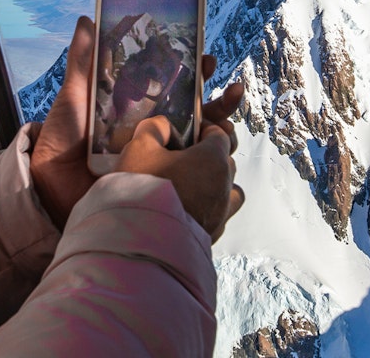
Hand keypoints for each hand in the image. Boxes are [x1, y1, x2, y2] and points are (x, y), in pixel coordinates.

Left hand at [30, 16, 246, 233]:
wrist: (50, 186)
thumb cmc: (62, 139)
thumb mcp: (74, 96)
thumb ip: (83, 60)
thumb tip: (88, 18)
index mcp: (139, 106)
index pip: (178, 86)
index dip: (197, 71)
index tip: (207, 58)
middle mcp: (155, 131)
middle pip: (201, 114)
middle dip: (222, 102)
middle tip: (232, 93)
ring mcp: (160, 159)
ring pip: (205, 145)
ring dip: (223, 133)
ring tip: (224, 128)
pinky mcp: (159, 184)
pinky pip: (194, 178)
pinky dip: (213, 170)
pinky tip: (219, 164)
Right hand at [117, 115, 244, 241]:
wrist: (139, 243)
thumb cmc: (141, 190)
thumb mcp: (139, 148)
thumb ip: (153, 129)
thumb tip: (162, 126)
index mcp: (213, 159)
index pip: (219, 135)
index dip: (203, 130)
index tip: (186, 134)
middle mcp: (224, 186)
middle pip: (226, 162)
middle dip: (209, 156)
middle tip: (181, 158)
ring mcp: (221, 214)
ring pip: (230, 191)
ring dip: (216, 185)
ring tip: (190, 186)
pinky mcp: (213, 236)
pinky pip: (219, 216)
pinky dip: (209, 209)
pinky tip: (186, 210)